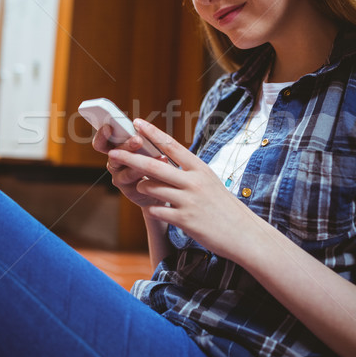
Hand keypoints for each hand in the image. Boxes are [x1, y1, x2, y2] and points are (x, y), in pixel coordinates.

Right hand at [92, 124, 166, 208]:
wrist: (158, 185)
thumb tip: (142, 125)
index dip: (102, 135)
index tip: (109, 127)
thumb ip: (139, 137)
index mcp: (115, 148)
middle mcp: (115, 163)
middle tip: (138, 140)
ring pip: (127, 173)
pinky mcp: (131, 191)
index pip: (102, 142)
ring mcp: (120, 178)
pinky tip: (165, 169)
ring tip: (160, 157)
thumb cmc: (149, 159)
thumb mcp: (144, 145)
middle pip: (113, 156)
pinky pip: (139, 186)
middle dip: (126, 147)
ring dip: (142, 165)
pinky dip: (153, 178)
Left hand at [107, 119, 250, 259]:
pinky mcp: (185, 220)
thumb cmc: (224, 207)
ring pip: (152, 188)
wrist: (243, 233)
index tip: (137, 122)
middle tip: (113, 153)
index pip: (172, 146)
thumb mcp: (210, 182)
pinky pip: (157, 211)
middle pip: (155, 166)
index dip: (152, 133)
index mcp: (200, 168)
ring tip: (142, 187)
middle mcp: (193, 181)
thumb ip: (189, 172)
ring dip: (142, 187)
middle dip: (131, 158)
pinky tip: (155, 209)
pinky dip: (152, 209)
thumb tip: (168, 163)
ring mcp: (189, 201)